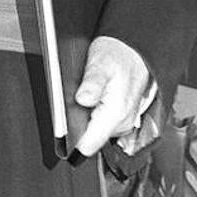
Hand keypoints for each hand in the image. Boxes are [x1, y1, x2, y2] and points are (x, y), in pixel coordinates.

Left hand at [73, 36, 152, 156]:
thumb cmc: (118, 55)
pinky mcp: (121, 117)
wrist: (134, 50)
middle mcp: (123, 121)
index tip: (63, 142)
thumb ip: (92, 84)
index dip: (75, 146)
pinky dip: (93, 115)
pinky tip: (90, 100)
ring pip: (96, 131)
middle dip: (78, 126)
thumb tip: (83, 99)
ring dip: (85, 120)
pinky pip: (102, 124)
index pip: (92, 142)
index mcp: (117, 111)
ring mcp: (123, 120)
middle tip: (73, 102)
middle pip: (91, 137)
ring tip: (84, 96)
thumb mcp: (100, 64)